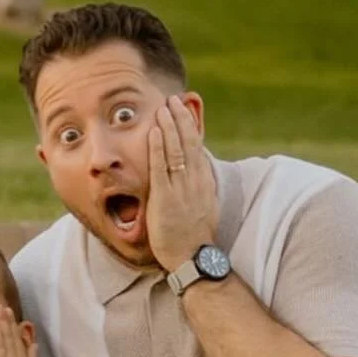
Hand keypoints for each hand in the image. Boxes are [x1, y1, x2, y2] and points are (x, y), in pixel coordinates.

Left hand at [146, 95, 217, 271]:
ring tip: (163, 107)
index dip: (190, 126)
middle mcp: (195, 180)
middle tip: (172, 99)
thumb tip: (191, 173)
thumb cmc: (193, 234)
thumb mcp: (200, 204)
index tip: (183, 109)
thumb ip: (195, 186)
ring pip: (176, 150)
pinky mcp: (166, 198)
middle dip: (180, 119)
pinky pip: (161, 168)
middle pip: (189, 142)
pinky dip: (157, 148)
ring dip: (169, 126)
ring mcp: (181, 188)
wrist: (193, 257)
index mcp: (204, 180)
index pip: (197, 146)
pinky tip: (153, 132)